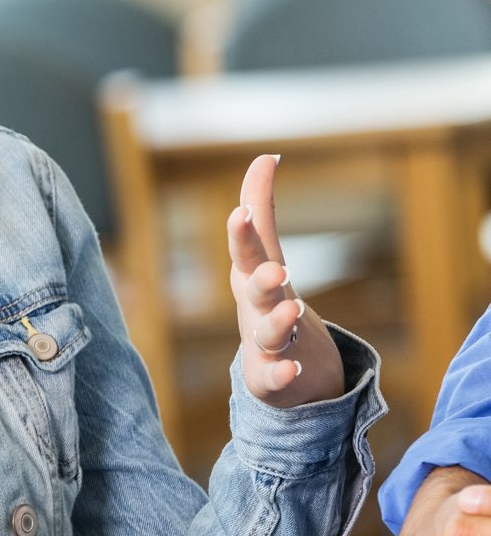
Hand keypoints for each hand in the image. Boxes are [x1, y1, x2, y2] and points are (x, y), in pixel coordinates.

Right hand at [227, 153, 343, 407]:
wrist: (281, 369)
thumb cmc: (268, 304)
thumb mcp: (266, 258)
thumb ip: (262, 209)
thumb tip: (265, 156)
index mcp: (251, 278)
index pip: (246, 253)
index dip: (243, 236)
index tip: (242, 214)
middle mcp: (253, 310)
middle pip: (254, 293)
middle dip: (261, 280)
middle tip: (276, 270)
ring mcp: (260, 346)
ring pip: (265, 335)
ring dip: (275, 324)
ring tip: (291, 311)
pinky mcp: (271, 379)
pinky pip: (273, 377)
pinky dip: (280, 373)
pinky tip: (292, 368)